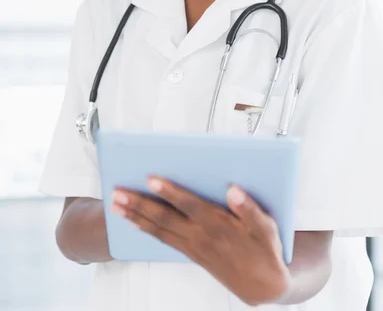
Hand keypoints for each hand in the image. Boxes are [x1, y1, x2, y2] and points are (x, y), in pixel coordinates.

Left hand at [111, 178, 290, 305]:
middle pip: (164, 218)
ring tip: (116, 206)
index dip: (169, 192)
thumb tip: (232, 189)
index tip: (150, 179)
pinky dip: (148, 230)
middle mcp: (201, 236)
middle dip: (139, 204)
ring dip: (136, 217)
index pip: (188, 205)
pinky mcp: (192, 255)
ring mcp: (194, 247)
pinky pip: (164, 241)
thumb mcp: (266, 228)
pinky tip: (136, 223)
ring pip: (159, 230)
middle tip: (117, 194)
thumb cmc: (265, 251)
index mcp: (218, 226)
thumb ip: (248, 208)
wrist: (264, 287)